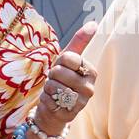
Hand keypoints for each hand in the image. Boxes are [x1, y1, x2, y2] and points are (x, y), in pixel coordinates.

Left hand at [35, 22, 97, 137]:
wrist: (56, 107)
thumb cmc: (62, 80)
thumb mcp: (68, 60)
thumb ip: (79, 42)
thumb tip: (93, 23)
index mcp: (91, 71)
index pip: (68, 57)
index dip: (59, 62)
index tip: (62, 68)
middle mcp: (89, 87)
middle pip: (59, 72)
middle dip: (52, 76)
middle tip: (57, 81)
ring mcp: (80, 102)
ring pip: (53, 86)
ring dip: (48, 89)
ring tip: (54, 92)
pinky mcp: (70, 114)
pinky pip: (49, 100)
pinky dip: (45, 100)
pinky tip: (52, 102)